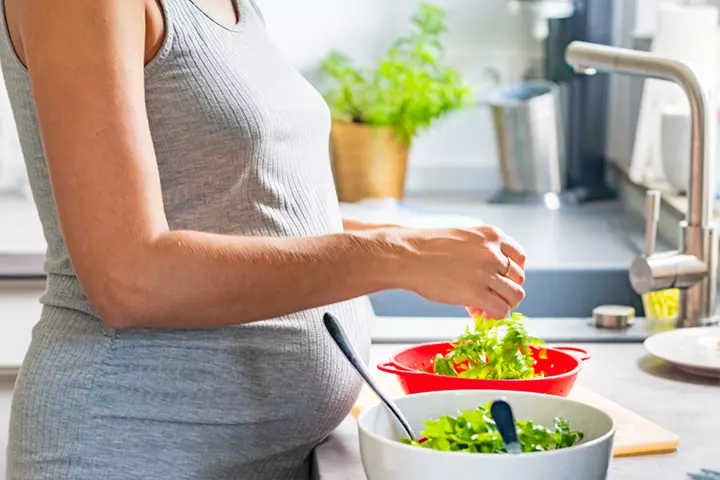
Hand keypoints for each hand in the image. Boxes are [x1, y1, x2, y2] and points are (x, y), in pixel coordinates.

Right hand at [390, 225, 525, 318]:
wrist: (406, 255)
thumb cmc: (426, 248)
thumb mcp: (462, 238)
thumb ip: (482, 252)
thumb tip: (491, 279)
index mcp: (491, 235)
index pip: (520, 257)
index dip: (512, 273)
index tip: (501, 282)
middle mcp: (493, 252)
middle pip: (519, 278)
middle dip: (506, 290)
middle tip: (489, 297)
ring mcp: (485, 272)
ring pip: (515, 296)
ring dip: (503, 305)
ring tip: (484, 308)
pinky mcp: (475, 292)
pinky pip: (500, 311)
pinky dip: (494, 317)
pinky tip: (479, 315)